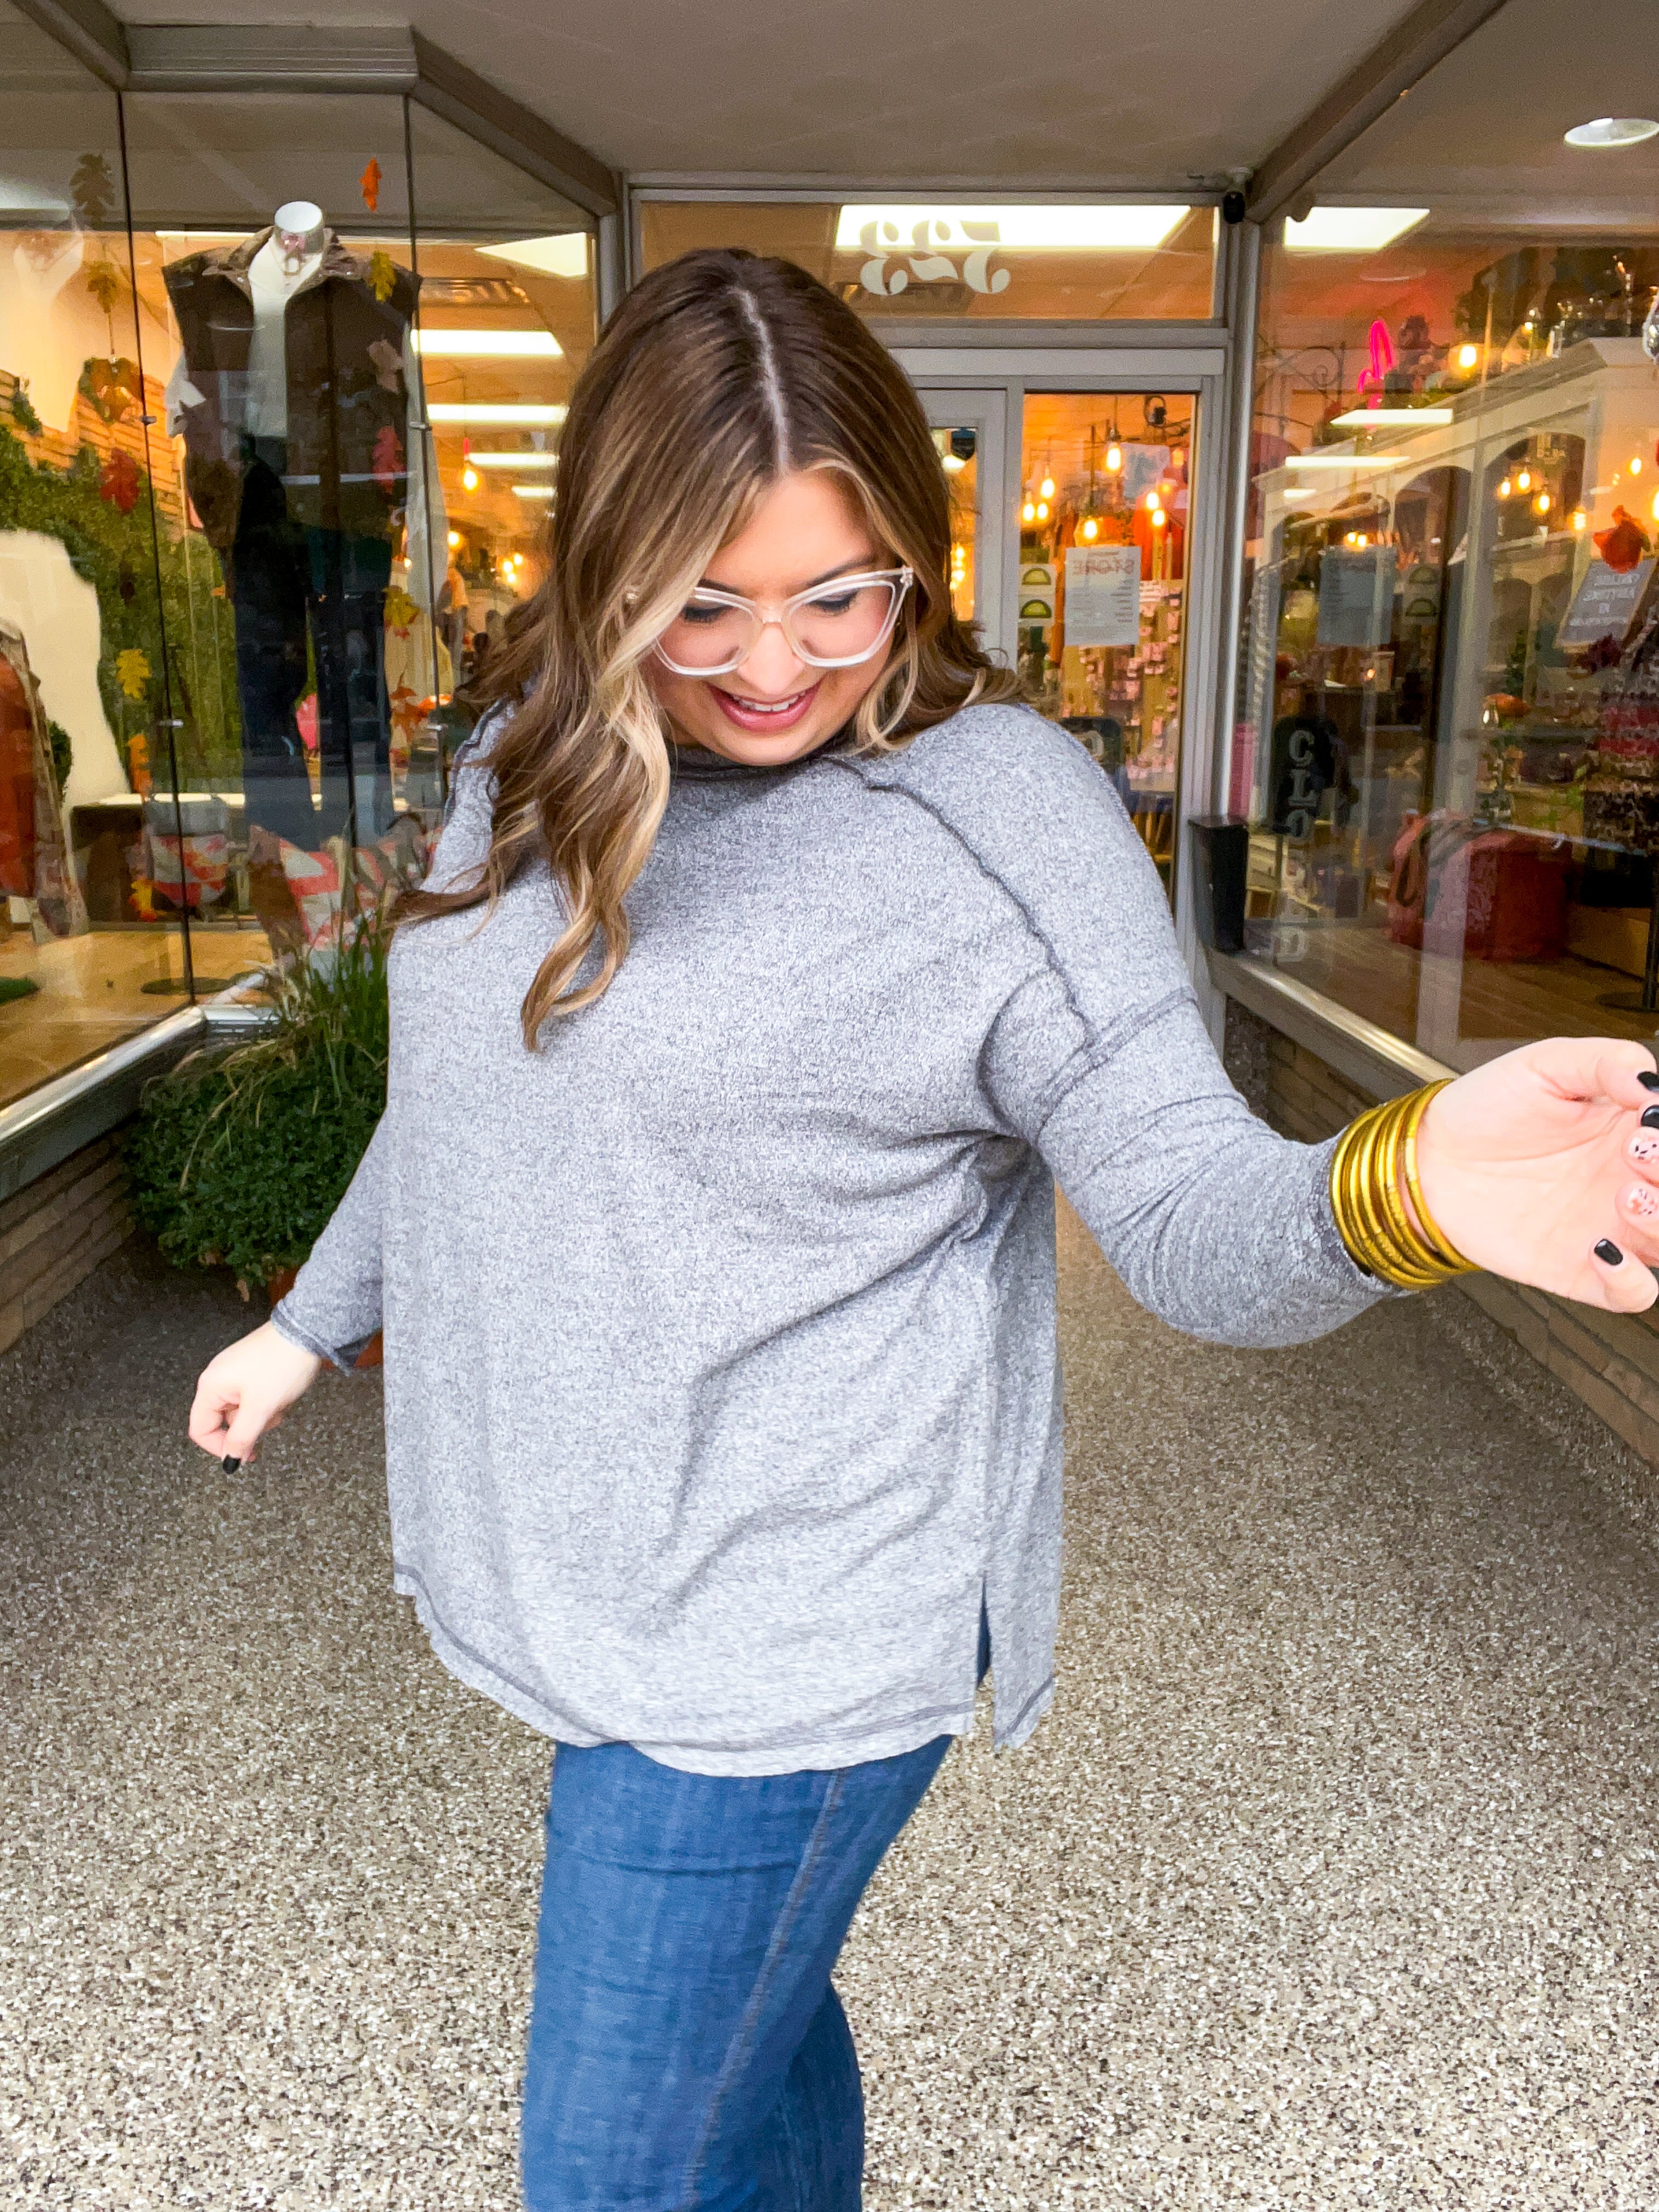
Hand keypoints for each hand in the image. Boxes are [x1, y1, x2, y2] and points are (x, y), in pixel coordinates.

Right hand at [188, 1321, 323, 1465]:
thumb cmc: (282, 1363)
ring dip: (265, 1413)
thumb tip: (229, 1462)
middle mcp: (218, 1378)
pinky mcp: (253, 1370)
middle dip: (252, 1425)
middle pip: (226, 1421)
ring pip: (245, 1411)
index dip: (220, 1448)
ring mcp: (236, 1373)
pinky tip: (285, 1391)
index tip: (244, 1455)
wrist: (307, 1331)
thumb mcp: (260, 1408)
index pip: (201, 1429)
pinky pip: (256, 1398)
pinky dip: (271, 1401)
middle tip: (272, 1416)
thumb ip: (241, 1438)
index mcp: (211, 1386)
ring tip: (282, 1398)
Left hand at [1415, 1038, 1658, 1311]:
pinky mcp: (1579, 1269)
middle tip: (1637, 1151)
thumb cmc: (1485, 1110)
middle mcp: (1628, 1180)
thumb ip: (1604, 1061)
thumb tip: (1650, 1081)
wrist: (1429, 1158)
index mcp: (1631, 1130)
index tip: (1647, 1118)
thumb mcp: (1544, 1065)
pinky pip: (1632, 1294)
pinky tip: (1602, 1249)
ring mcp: (1609, 1227)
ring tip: (1624, 1194)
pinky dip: (1633, 1282)